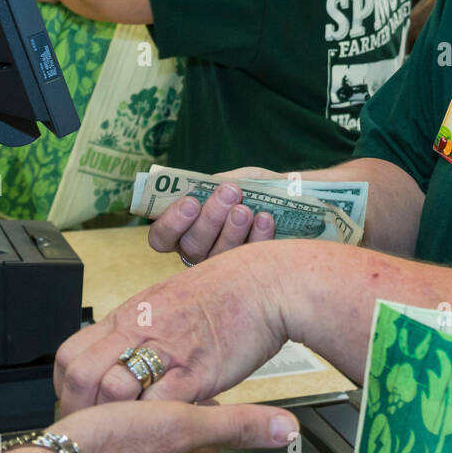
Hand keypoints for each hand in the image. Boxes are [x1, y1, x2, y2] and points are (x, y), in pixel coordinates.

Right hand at [45, 399, 298, 452]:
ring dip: (137, 429)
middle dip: (167, 421)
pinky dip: (108, 439)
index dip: (202, 412)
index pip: (208, 447)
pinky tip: (99, 425)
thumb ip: (232, 424)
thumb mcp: (178, 424)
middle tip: (155, 398)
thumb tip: (284, 428)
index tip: (192, 394)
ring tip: (126, 408)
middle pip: (174, 451)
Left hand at [54, 246, 284, 413]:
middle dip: (81, 411)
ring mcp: (166, 350)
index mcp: (129, 314)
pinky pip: (160, 406)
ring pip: (114, 391)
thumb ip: (142, 330)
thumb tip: (126, 358)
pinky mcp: (196, 371)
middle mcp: (139, 329)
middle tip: (96, 433)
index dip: (67, 388)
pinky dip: (157, 426)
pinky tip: (165, 433)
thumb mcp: (168, 302)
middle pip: (81, 376)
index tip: (79, 408)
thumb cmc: (227, 292)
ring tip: (129, 437)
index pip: (70, 355)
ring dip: (117, 420)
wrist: (267, 282)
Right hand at [146, 171, 280, 261]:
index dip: (171, 223)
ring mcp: (222, 268)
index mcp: (182, 230)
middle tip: (229, 193)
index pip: (161, 238)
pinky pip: (250, 262)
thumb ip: (215, 184)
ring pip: (218, 257)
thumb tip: (207, 187)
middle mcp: (197, 253)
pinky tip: (265, 218)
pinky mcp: (251, 273)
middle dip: (210, 218)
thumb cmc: (250, 188)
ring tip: (245, 209)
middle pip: (191, 246)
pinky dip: (258, 238)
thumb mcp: (231, 179)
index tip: (191, 202)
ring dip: (231, 230)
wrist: (289, 198)